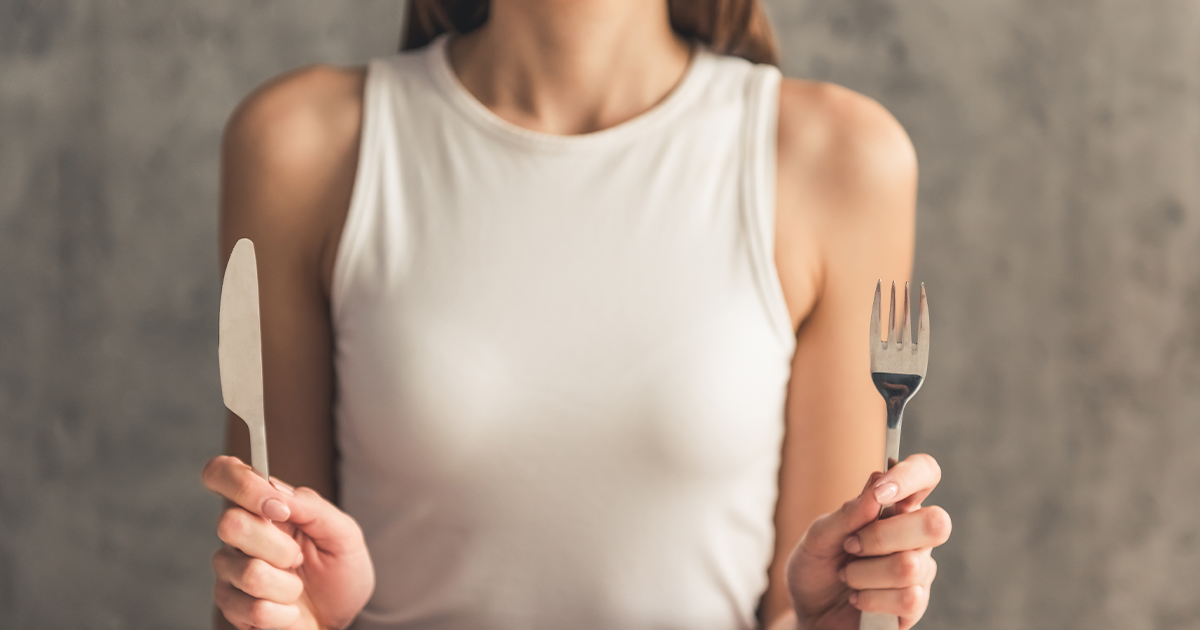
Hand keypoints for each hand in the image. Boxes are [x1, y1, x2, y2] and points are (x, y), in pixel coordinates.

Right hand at [203, 456, 375, 629]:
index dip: (242, 484)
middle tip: (299, 558)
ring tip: (296, 587)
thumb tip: (276, 488)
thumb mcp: (343, 534)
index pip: (221, 473)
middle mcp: (238, 534)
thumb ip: (312, 507)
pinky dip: (284, 612)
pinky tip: (289, 610)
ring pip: (249, 572)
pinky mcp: (231, 606)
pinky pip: (255, 608)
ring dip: (288, 585)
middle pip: (229, 524)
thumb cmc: (339, 571)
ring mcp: (229, 570)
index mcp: (261, 506)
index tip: (278, 508)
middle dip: (280, 547)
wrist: (339, 618)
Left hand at [785, 454, 950, 629]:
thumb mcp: (818, 537)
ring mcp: (920, 571)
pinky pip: (908, 598)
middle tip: (851, 546)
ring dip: (863, 574)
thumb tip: (877, 481)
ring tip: (847, 577)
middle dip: (882, 537)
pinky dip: (870, 599)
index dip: (911, 475)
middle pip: (935, 522)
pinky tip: (858, 599)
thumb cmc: (816, 567)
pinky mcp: (916, 605)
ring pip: (910, 566)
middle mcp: (915, 535)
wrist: (808, 612)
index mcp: (894, 506)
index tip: (881, 491)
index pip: (925, 473)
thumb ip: (847, 513)